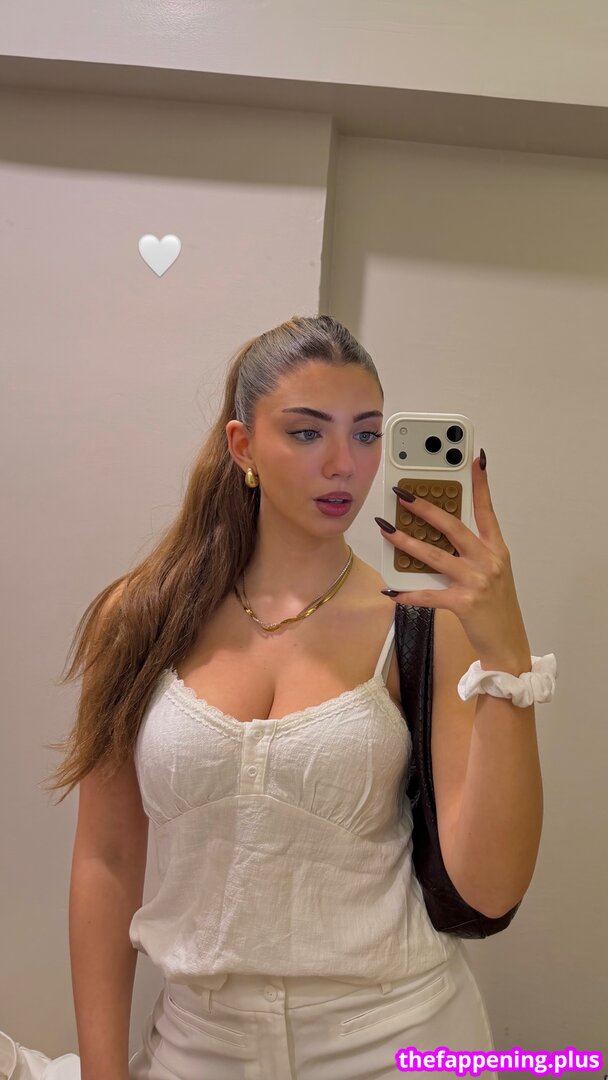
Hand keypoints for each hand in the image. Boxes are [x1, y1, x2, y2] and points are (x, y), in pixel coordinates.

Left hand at [376, 454, 531, 670]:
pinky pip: (428, 595)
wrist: (507, 643)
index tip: (474, 460)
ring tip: (386, 530)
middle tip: (403, 495)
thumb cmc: (496, 606)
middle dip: (425, 508)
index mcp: (496, 550)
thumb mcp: (492, 572)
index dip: (481, 484)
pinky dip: (408, 594)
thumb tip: (437, 536)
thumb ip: (471, 552)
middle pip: (453, 527)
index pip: (487, 510)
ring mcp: (477, 581)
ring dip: (407, 542)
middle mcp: (488, 561)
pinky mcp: (464, 603)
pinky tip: (391, 591)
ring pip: (435, 556)